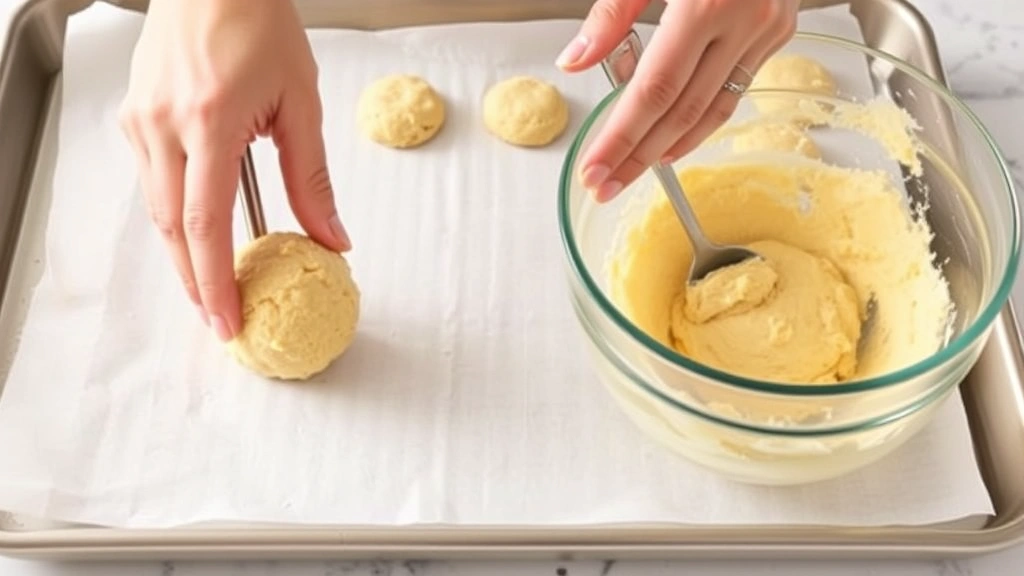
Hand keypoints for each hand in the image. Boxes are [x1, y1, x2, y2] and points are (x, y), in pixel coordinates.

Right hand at [119, 0, 349, 340]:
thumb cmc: (257, 22)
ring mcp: (142, 119)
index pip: (206, 224)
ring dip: (184, 254)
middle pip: (172, 229)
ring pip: (156, 209)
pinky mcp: (135, 115)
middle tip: (221, 319)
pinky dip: (175, 216)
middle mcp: (163, 124)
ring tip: (213, 288)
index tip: (228, 320)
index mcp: (209, 121)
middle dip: (196, 283)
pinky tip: (199, 235)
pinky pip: (152, 180)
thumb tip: (332, 236)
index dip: (216, 282)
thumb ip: (313, 178)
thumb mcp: (302, 102)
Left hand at [556, 0, 799, 200]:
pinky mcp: (780, 32)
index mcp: (704, 3)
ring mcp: (768, 30)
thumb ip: (611, 14)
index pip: (652, 92)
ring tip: (635, 170)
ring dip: (672, 147)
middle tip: (605, 185)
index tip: (594, 168)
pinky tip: (675, 137)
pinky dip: (703, 119)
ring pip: (715, 109)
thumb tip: (575, 60)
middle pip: (681, 112)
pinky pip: (736, 89)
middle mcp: (743, 22)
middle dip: (639, 156)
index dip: (620, 137)